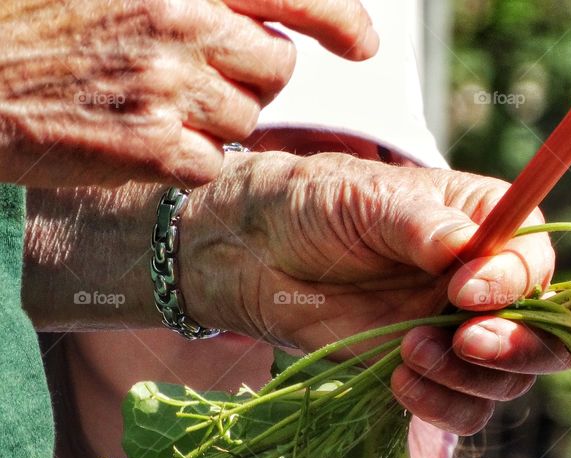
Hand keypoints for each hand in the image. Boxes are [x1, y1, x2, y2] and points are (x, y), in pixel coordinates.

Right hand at [0, 0, 375, 187]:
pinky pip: (214, 164)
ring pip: (248, 120)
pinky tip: (145, 141)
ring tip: (156, 104)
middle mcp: (180, 22)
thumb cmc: (41, 24)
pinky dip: (190, 161)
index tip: (363, 43)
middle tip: (202, 75)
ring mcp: (168, 87)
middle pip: (277, 66)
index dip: (339, 17)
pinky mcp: (154, 147)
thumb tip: (263, 21)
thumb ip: (195, 0)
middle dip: (254, 77)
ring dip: (218, 121)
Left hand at [181, 151, 570, 434]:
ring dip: (468, 378)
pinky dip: (443, 406)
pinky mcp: (428, 374)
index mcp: (484, 224)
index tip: (463, 291)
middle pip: (543, 332)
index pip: (535, 259)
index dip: (515, 282)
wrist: (254, 256)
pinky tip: (399, 382)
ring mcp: (459, 333)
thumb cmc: (312, 205)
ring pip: (506, 379)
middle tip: (467, 343)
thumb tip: (469, 250)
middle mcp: (485, 283)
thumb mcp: (366, 199)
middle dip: (516, 346)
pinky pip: (464, 409)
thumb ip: (422, 225)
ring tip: (408, 351)